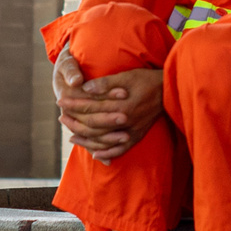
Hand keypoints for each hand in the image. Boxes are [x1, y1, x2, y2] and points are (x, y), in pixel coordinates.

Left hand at [52, 47, 163, 162]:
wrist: (169, 90)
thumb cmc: (146, 80)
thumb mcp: (126, 76)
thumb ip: (105, 83)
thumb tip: (84, 88)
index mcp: (122, 106)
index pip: (91, 108)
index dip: (74, 105)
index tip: (60, 101)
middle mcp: (126, 122)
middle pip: (94, 126)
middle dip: (75, 122)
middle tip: (61, 118)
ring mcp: (132, 132)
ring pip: (104, 140)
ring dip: (86, 139)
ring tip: (71, 136)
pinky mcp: (137, 136)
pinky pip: (120, 150)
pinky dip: (107, 154)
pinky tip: (95, 154)